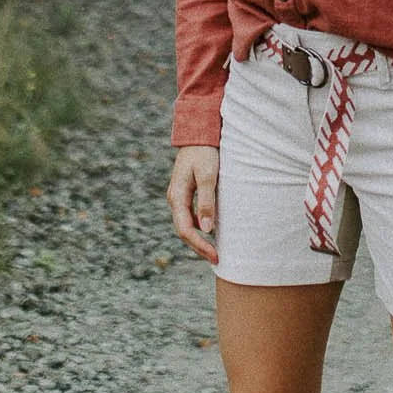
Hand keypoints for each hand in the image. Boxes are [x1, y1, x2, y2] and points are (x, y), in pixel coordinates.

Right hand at [166, 145, 219, 264]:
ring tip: (214, 251)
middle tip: (217, 259)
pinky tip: (211, 233)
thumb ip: (206, 202)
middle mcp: (175, 199)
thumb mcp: (207, 176)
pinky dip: (199, 228)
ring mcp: (179, 196)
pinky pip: (190, 216)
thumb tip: (206, 229)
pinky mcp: (186, 192)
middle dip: (199, 247)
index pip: (185, 230)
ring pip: (186, 224)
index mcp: (177, 196)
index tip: (215, 256)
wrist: (198, 133)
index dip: (199, 245)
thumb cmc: (204, 152)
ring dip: (199, 239)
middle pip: (184, 231)